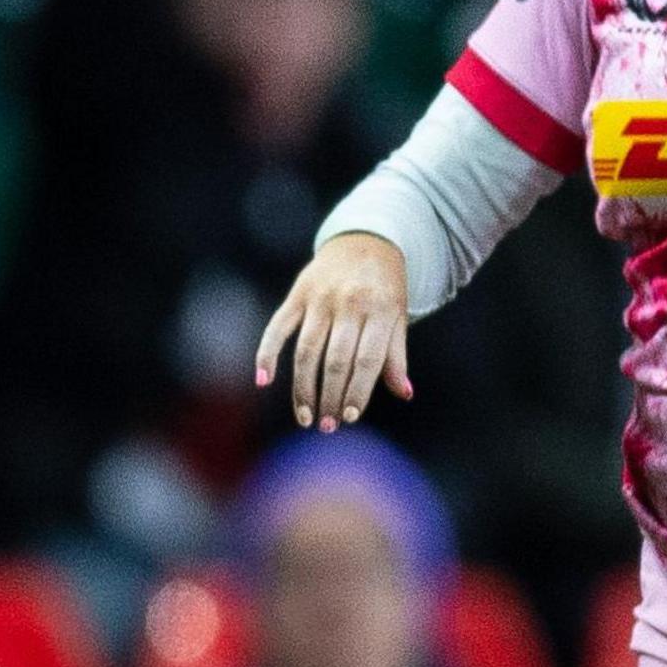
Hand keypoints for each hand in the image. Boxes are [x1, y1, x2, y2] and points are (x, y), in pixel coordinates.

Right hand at [253, 232, 412, 430]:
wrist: (365, 240)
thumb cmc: (385, 287)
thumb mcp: (397, 316)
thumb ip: (396, 355)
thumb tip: (404, 393)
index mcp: (379, 310)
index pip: (366, 360)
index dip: (358, 391)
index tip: (350, 418)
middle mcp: (349, 303)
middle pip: (336, 360)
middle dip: (330, 397)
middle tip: (326, 426)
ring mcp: (320, 298)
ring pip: (307, 351)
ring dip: (303, 388)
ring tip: (305, 417)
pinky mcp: (297, 294)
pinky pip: (278, 328)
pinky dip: (267, 354)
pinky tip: (263, 382)